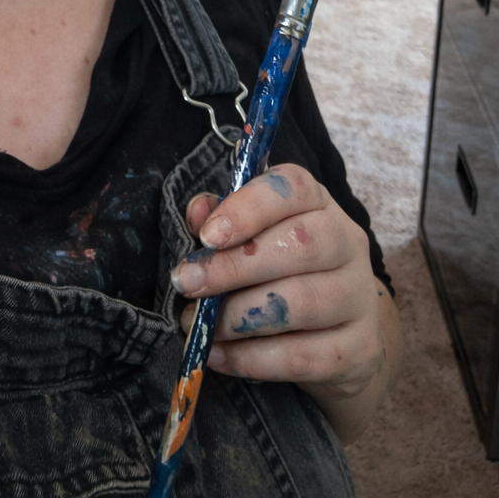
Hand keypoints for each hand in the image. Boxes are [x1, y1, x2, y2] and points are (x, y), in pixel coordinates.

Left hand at [170, 163, 401, 443]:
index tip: (206, 236)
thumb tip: (198, 212)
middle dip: (233, 267)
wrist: (335, 335)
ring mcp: (359, 297)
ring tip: (199, 325)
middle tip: (187, 284)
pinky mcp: (361, 348)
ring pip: (300, 303)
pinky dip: (252, 359)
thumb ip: (220, 219)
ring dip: (237, 317)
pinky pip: (303, 357)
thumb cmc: (278, 271)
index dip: (247, 208)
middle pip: (299, 245)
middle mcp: (347, 242)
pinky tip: (218, 356)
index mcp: (318, 204)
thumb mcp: (249, 236)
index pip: (294, 187)